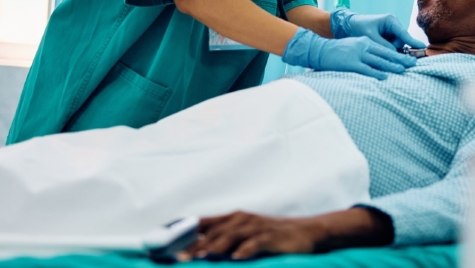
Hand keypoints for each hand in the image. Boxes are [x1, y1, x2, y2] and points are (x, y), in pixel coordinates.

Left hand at [178, 211, 318, 260]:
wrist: (308, 231)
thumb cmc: (274, 235)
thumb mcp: (247, 234)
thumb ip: (226, 239)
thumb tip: (199, 249)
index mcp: (234, 218)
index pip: (204, 222)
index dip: (185, 231)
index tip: (166, 242)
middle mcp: (243, 219)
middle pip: (215, 231)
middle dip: (196, 244)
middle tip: (180, 258)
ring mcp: (258, 227)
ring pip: (232, 235)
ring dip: (216, 246)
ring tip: (204, 256)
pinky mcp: (272, 236)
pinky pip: (256, 242)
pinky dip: (245, 249)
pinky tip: (236, 257)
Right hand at [282, 29, 416, 79]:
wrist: (319, 49)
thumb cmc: (336, 52)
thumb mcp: (353, 47)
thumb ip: (365, 53)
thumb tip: (378, 63)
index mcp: (365, 41)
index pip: (385, 48)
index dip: (398, 54)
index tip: (408, 58)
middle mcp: (363, 46)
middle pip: (386, 53)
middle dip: (400, 59)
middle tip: (413, 63)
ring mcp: (357, 54)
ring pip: (378, 61)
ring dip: (392, 65)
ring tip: (403, 69)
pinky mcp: (350, 63)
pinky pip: (366, 68)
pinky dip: (376, 72)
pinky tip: (385, 76)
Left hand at [331, 9, 426, 49]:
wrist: (348, 26)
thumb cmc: (358, 28)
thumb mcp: (371, 38)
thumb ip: (384, 46)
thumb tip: (395, 55)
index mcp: (390, 21)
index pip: (403, 33)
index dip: (412, 41)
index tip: (422, 47)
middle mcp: (393, 25)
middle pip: (401, 42)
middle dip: (393, 49)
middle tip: (382, 51)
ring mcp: (391, 31)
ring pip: (396, 46)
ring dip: (388, 50)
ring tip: (375, 47)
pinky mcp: (388, 37)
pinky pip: (391, 46)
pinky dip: (386, 50)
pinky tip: (378, 49)